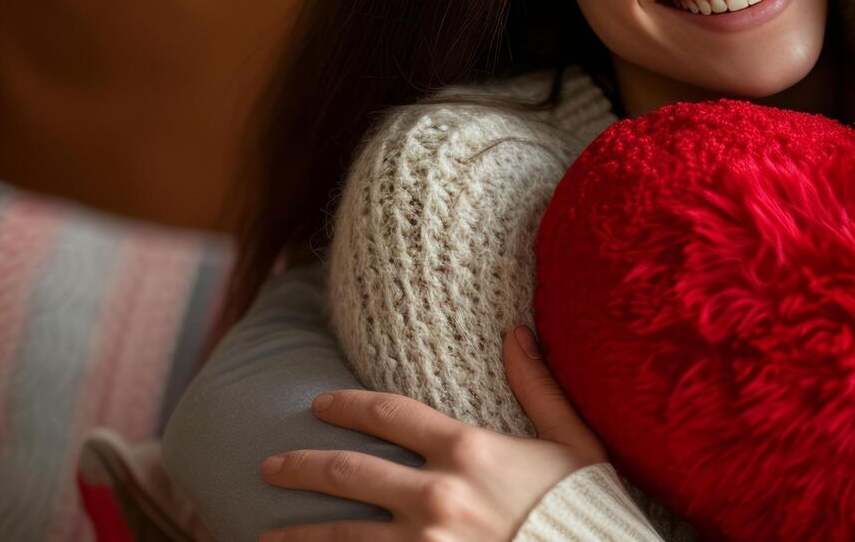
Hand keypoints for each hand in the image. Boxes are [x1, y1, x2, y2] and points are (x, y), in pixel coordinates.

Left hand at [258, 325, 604, 541]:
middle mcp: (436, 494)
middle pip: (347, 472)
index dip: (347, 405)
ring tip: (265, 533)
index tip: (319, 405)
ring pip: (340, 536)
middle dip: (301, 466)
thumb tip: (516, 332)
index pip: (388, 414)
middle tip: (269, 466)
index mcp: (469, 449)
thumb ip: (538, 387)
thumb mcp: (574, 442)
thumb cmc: (589, 508)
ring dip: (297, 534)